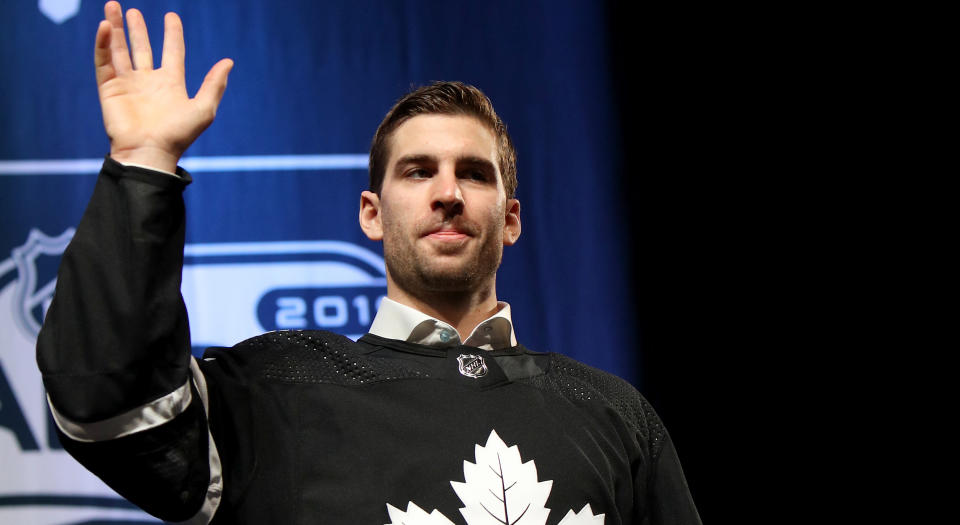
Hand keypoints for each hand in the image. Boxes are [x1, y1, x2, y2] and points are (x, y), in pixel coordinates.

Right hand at [95, 1, 232, 172]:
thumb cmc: (178, 135)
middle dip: (137, 29)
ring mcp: (128, 84)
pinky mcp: (110, 88)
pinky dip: (103, 43)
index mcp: (171, 83)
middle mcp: (148, 81)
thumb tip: (229, 61)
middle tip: (132, 10)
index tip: (171, 16)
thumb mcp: (203, 109)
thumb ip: (214, 84)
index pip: (172, 51)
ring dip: (115, 28)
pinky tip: (104, 26)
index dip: (172, 34)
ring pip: (120, 50)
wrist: (149, 152)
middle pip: (142, 48)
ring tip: (113, 6)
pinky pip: (105, 62)